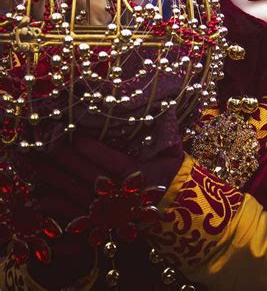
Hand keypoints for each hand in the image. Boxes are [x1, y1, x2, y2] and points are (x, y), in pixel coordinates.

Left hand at [31, 126, 183, 223]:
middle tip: (45, 144)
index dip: (95, 152)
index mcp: (141, 177)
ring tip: (35, 163)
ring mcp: (109, 211)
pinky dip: (55, 208)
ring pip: (78, 193)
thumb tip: (163, 103)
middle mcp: (123, 196)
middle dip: (67, 160)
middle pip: (91, 177)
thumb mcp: (172, 149)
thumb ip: (166, 127)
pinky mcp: (99, 221)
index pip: (115, 164)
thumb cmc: (170, 170)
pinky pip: (73, 215)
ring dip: (56, 178)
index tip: (76, 138)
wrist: (174, 204)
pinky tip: (38, 198)